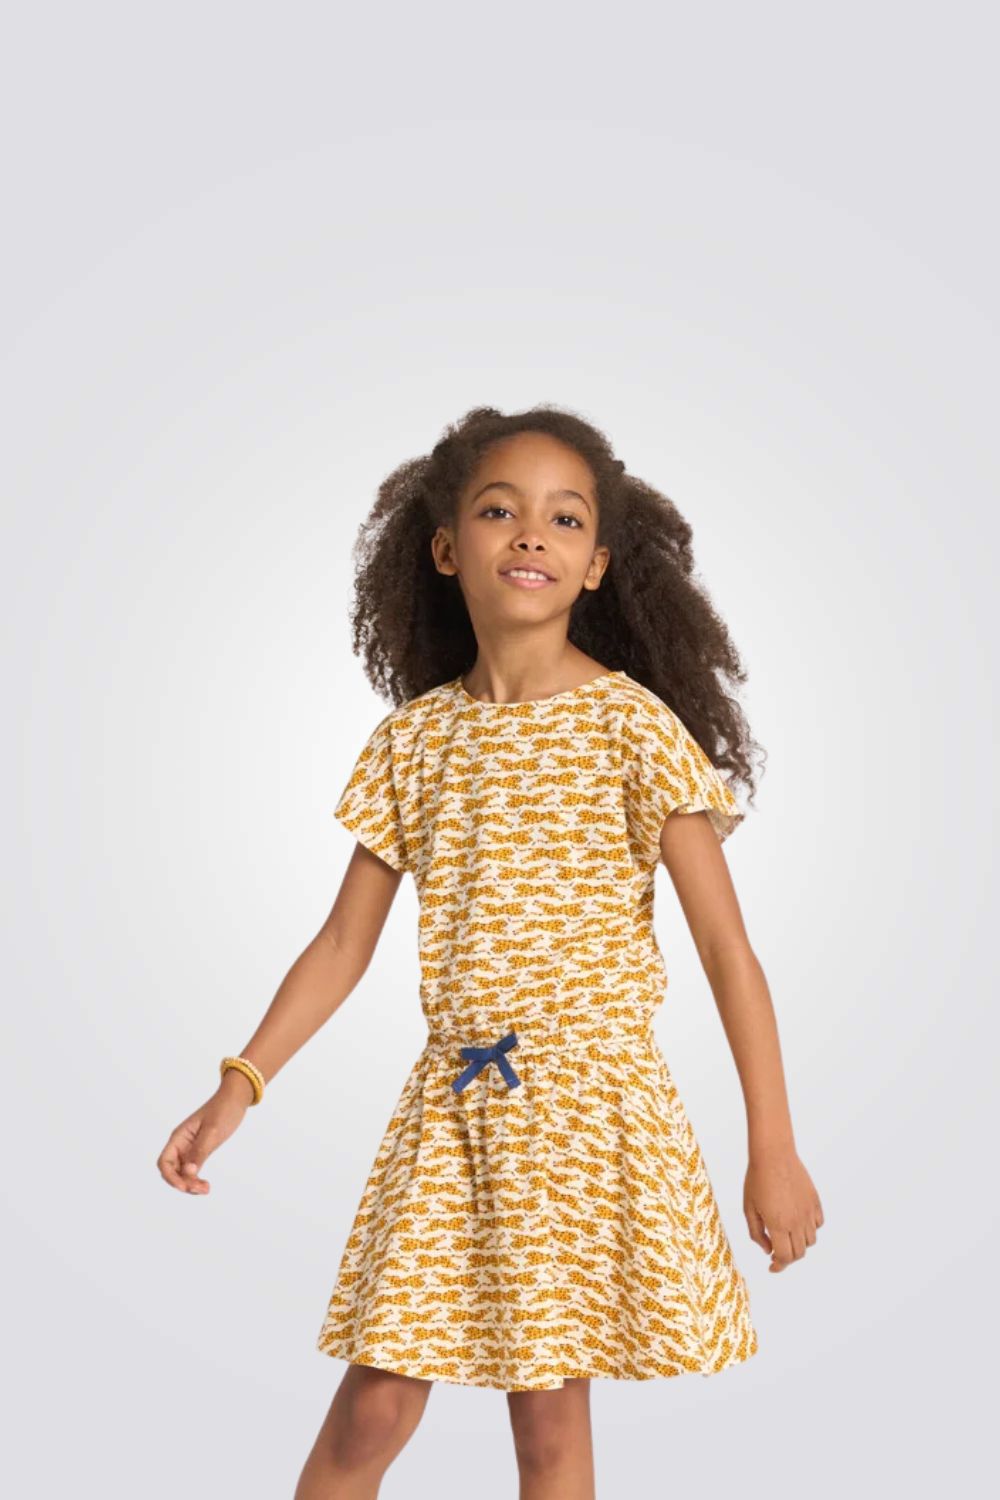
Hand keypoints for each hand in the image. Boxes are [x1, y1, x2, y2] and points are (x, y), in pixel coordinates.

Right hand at [156, 1076, 252, 1193]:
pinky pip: (193, 1170)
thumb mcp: (212, 1131)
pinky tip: (206, 1185)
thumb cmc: (223, 1110)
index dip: (170, 1177)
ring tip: (206, 1189)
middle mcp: (181, 1144)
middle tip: (202, 1189)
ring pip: (182, 1173)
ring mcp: (190, 1149)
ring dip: (190, 1184)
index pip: (164, 1162)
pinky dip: (196, 1179)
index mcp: (179, 1137)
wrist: (236, 1099)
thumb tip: (189, 1172)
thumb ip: (199, 1151)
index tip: (185, 1186)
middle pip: (172, 1171)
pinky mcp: (200, 1151)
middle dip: (182, 1183)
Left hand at [744, 1147, 823, 1271]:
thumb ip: (757, 1233)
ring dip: (799, 1244)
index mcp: (778, 1225)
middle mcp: (797, 1221)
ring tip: (786, 1235)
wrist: (773, 1154)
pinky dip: (810, 1229)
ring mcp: (808, 1211)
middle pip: (799, 1253)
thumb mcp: (748, 1208)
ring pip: (811, 1241)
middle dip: (788, 1258)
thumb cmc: (757, 1180)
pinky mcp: (815, 1201)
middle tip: (777, 1253)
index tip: (772, 1267)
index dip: (778, 1266)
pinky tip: (798, 1222)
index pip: (784, 1257)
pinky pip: (818, 1224)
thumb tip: (768, 1251)